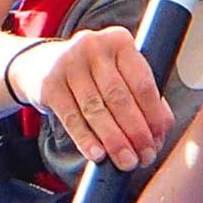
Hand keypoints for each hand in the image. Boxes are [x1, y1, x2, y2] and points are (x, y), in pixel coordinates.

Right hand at [10, 28, 173, 171]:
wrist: (42, 63)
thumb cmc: (93, 72)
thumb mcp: (118, 72)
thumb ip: (141, 95)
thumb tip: (161, 130)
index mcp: (119, 41)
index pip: (142, 83)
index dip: (153, 116)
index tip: (158, 140)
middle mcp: (93, 46)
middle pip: (119, 97)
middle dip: (135, 133)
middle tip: (144, 157)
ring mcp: (68, 63)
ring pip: (96, 110)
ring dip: (114, 140)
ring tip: (126, 161)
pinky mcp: (49, 84)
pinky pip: (72, 118)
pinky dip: (87, 140)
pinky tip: (98, 155)